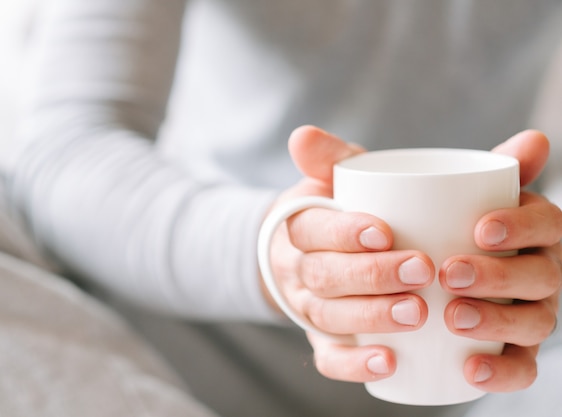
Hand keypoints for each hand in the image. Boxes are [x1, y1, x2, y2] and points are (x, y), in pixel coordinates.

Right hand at [262, 125, 434, 381]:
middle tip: (421, 269)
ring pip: (328, 317)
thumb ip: (332, 156)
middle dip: (370, 275)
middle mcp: (300, 270)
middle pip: (324, 276)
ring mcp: (309, 308)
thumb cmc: (339, 211)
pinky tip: (389, 363)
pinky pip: (328, 358)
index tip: (385, 230)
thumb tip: (301, 133)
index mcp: (300, 226)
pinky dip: (354, 363)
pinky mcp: (323, 341)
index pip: (312, 229)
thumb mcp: (335, 178)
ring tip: (416, 312)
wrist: (317, 252)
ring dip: (371, 316)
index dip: (343, 232)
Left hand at [439, 130, 561, 391]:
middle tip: (450, 273)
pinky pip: (521, 369)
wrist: (444, 268)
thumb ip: (496, 168)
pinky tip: (469, 371)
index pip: (546, 224)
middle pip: (540, 277)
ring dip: (497, 323)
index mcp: (536, 231)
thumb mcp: (470, 194)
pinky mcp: (515, 351)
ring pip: (534, 324)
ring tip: (453, 317)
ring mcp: (533, 314)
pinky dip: (501, 373)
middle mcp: (543, 273)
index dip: (521, 225)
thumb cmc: (458, 225)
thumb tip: (536, 138)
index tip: (480, 228)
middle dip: (498, 276)